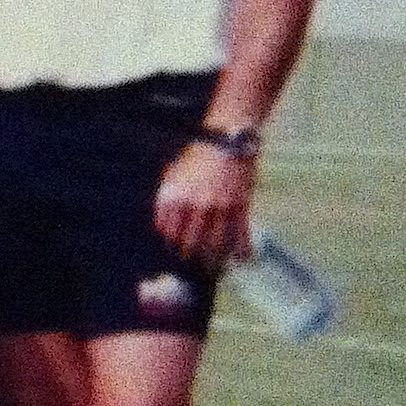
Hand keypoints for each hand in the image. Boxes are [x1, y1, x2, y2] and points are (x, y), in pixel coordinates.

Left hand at [154, 140, 255, 265]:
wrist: (227, 139)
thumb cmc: (197, 156)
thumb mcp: (173, 174)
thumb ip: (168, 199)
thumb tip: (164, 226)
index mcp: (175, 196)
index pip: (167, 231)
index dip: (170, 242)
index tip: (174, 248)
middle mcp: (195, 205)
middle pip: (190, 242)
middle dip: (190, 255)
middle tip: (192, 261)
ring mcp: (219, 208)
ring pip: (215, 244)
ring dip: (214, 258)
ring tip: (213, 265)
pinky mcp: (240, 207)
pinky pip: (241, 236)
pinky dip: (241, 251)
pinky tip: (241, 260)